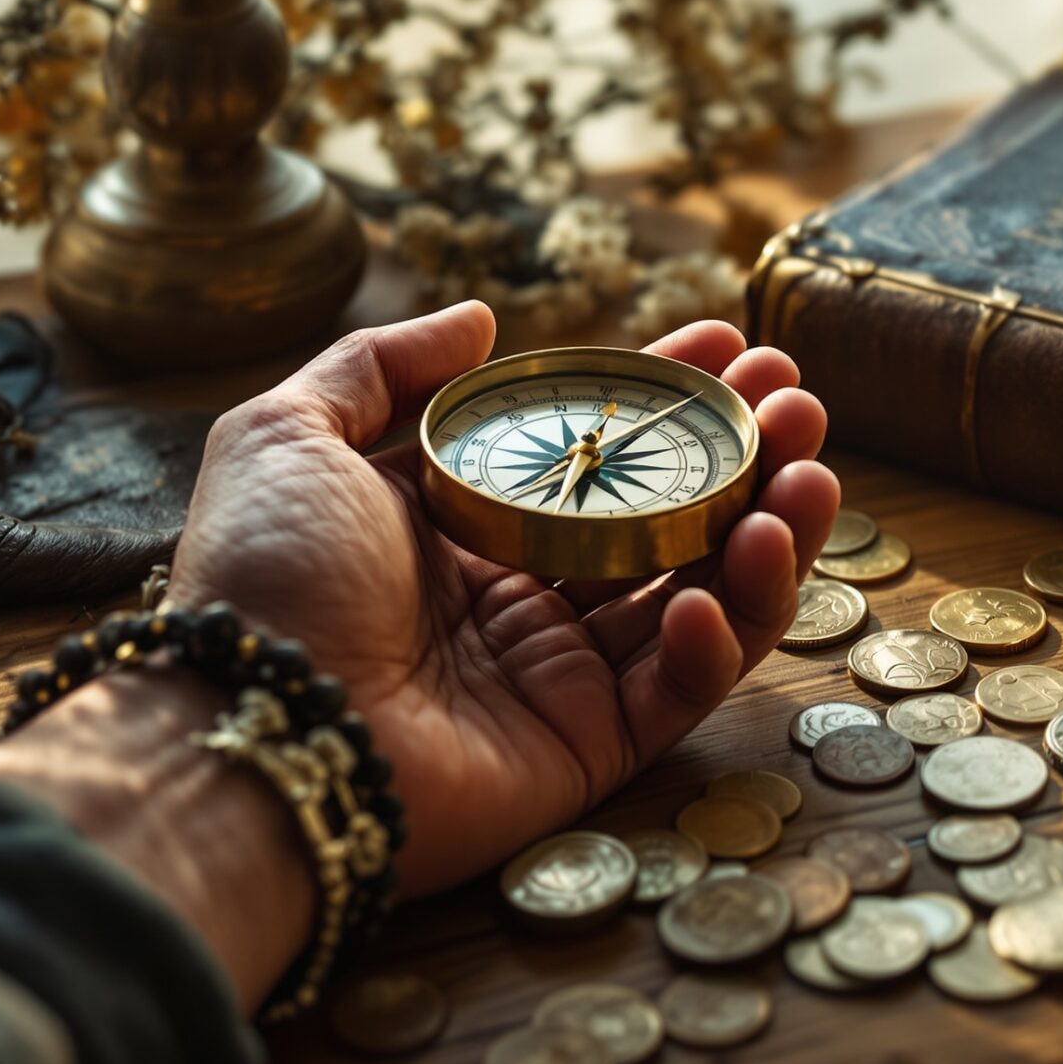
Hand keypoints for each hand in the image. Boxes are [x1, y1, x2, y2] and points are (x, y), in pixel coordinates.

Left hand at [167, 304, 837, 897]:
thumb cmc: (264, 579)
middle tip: (799, 403)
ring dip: (768, 537)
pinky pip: (679, 690)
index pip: (597, 452)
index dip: (665, 396)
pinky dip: (718, 638)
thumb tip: (480, 315)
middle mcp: (524, 598)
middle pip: (669, 521)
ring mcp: (560, 676)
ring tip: (808, 477)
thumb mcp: (289, 435)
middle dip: (746, 456)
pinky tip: (723, 583)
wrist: (255, 727)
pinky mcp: (586, 748)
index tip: (728, 342)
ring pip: (701, 600)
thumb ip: (380, 367)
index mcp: (466, 528)